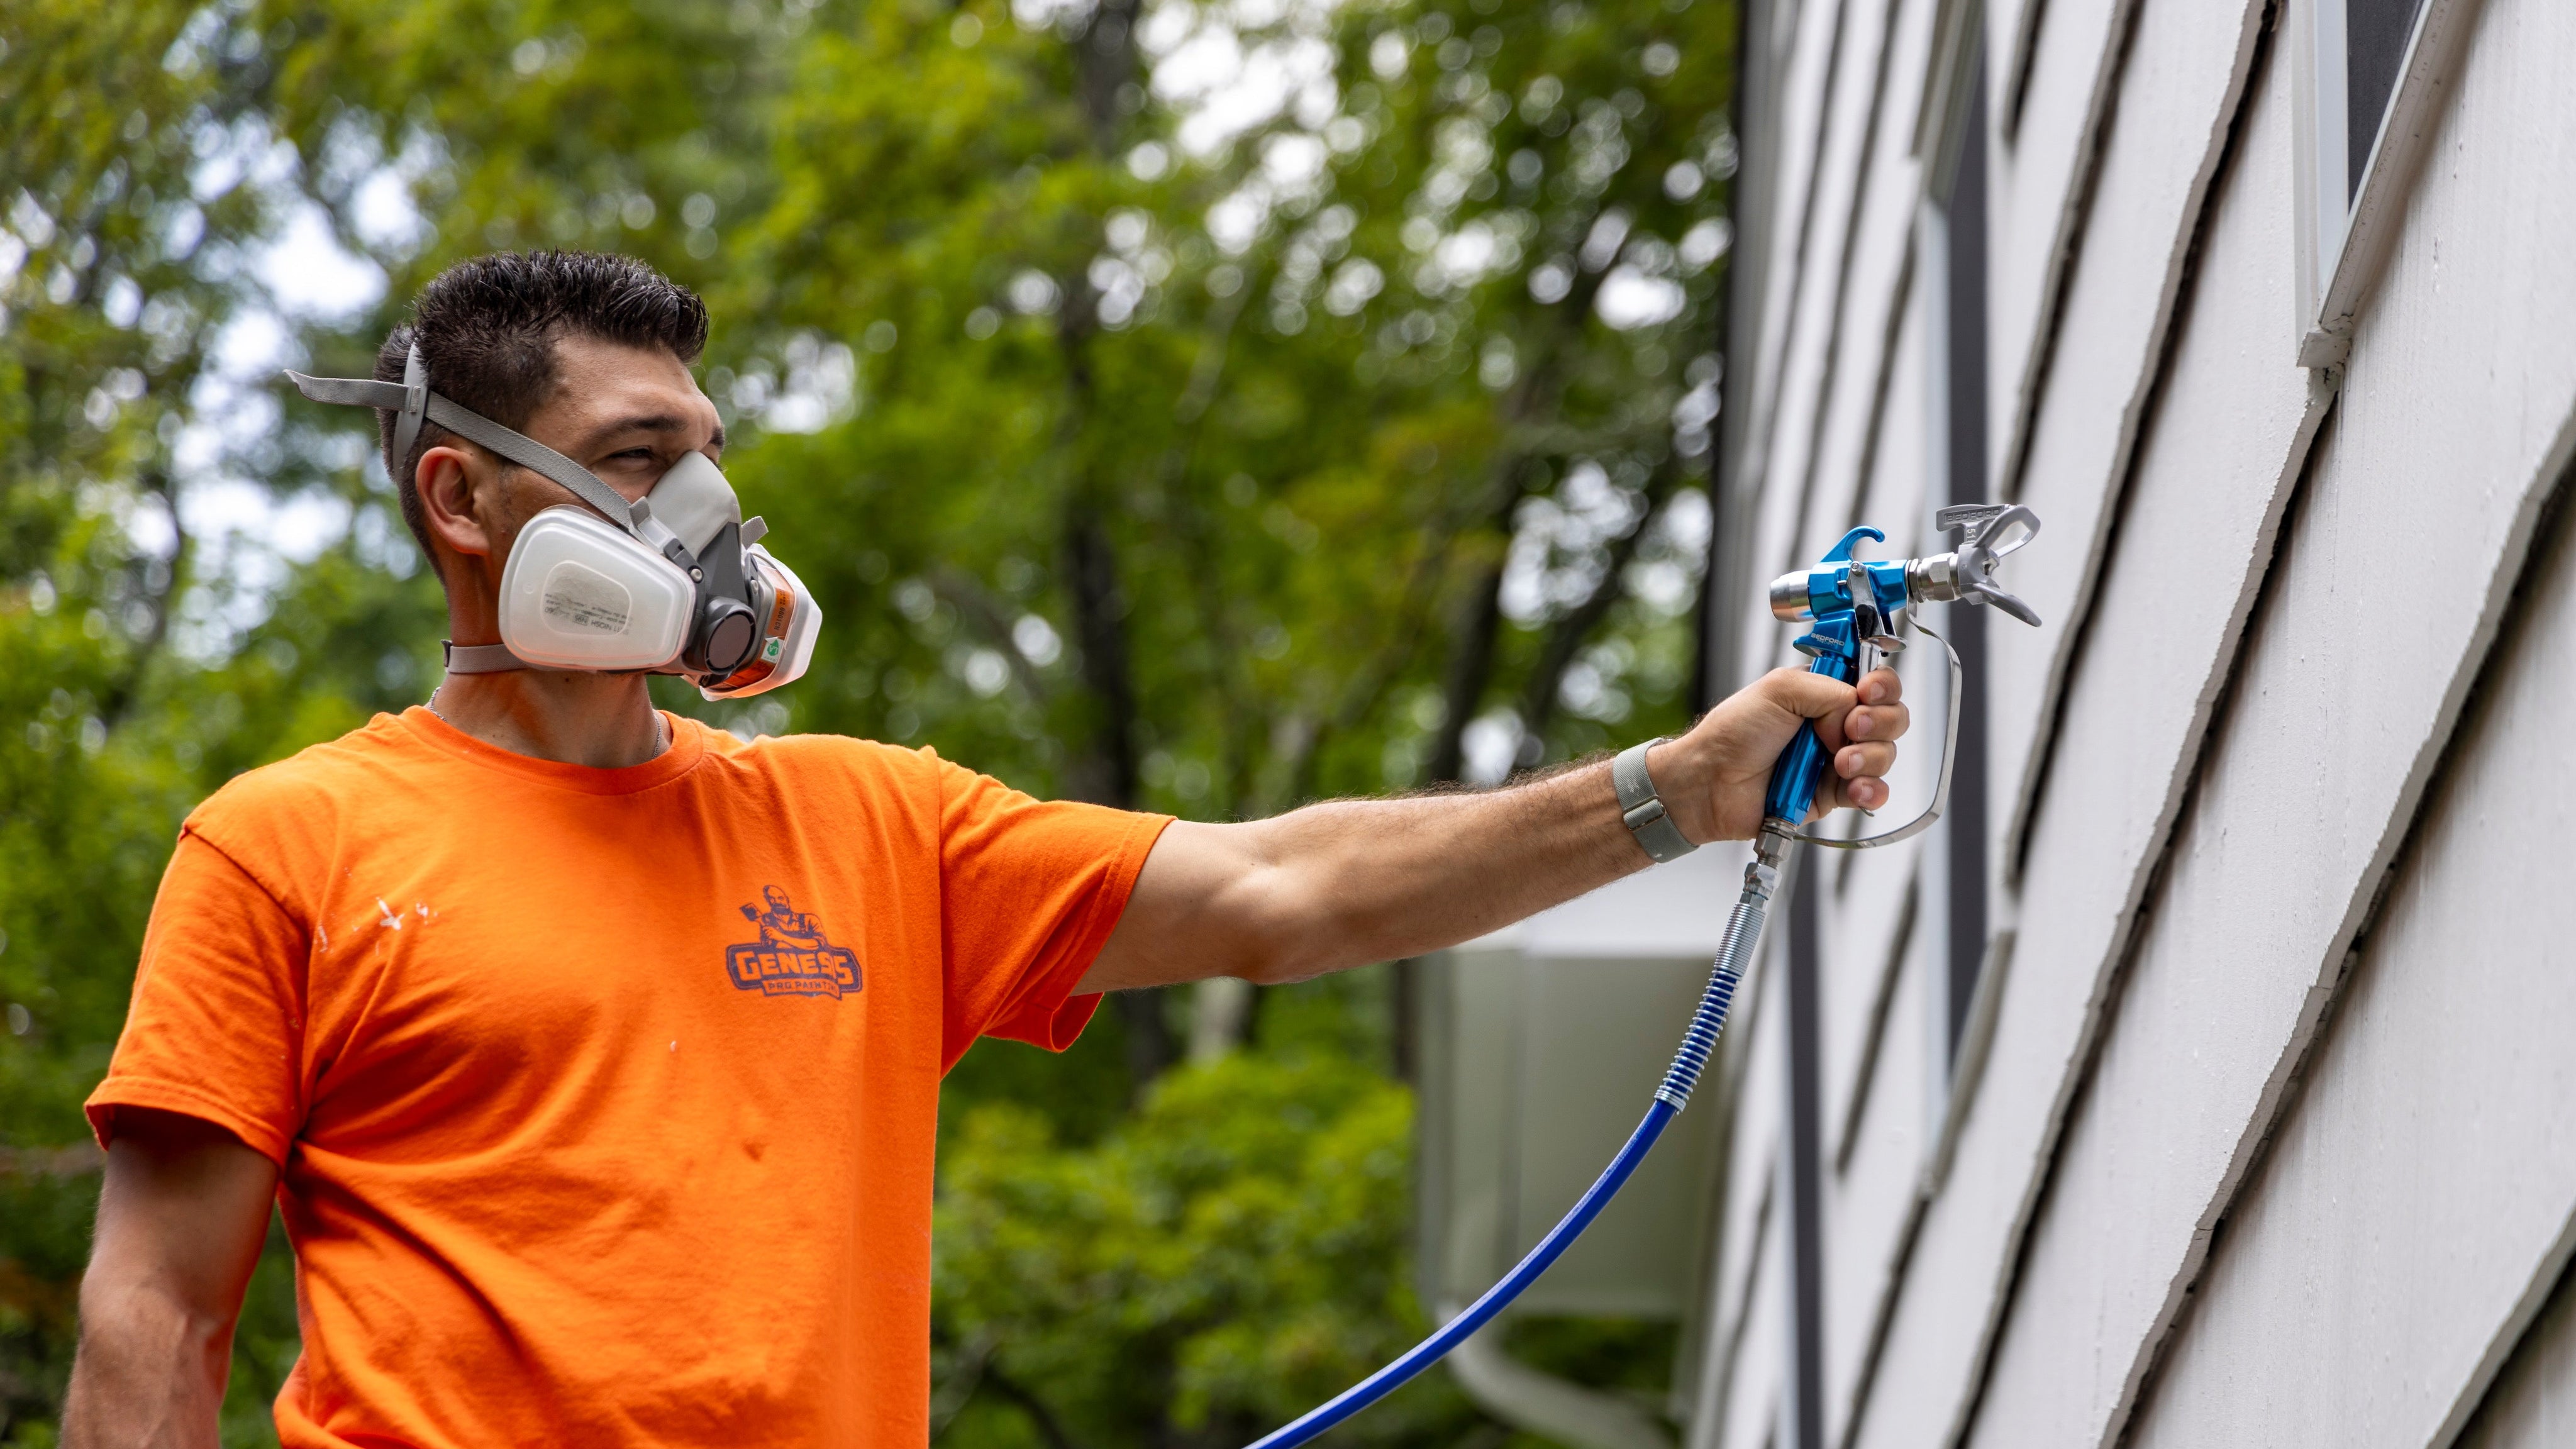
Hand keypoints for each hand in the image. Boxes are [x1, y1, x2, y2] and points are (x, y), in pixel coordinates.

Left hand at [1651, 666, 1909, 842]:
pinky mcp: (1832, 794)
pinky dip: (1872, 790)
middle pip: (1890, 718)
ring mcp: (1837, 760)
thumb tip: (1856, 711)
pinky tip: (1857, 789)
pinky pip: (1872, 792)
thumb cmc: (1733, 732)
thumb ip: (1829, 689)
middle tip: (1851, 728)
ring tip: (1839, 763)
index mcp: (1824, 693)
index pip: (1875, 683)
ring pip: (1884, 755)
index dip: (1881, 687)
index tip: (1868, 692)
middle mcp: (1836, 724)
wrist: (1711, 781)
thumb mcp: (1779, 689)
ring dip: (1870, 757)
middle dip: (1879, 721)